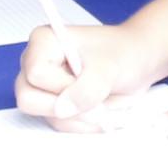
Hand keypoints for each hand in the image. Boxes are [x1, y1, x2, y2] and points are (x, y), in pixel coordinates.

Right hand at [13, 10, 167, 124]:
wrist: (138, 63)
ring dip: (82, 118)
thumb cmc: (124, 53)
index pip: (37, 74)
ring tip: (105, 104)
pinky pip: (60, 124)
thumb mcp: (109, 67)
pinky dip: (84, 124)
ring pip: (47, 116)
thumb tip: (62, 109)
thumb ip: (87, 88)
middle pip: (29, 99)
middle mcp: (36, 63)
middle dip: (69, 107)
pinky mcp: (54, 104)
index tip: (88, 80)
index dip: (62, 85)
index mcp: (43, 42)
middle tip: (97, 103)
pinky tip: (101, 111)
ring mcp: (44, 87)